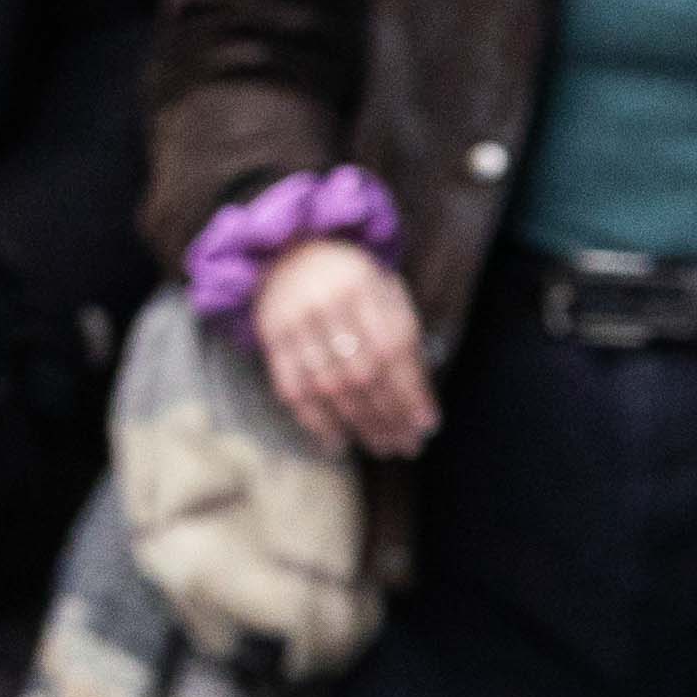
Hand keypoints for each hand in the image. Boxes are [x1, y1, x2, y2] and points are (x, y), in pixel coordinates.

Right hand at [248, 235, 437, 455]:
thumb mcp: (382, 288)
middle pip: (361, 372)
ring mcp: (293, 322)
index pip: (391, 348)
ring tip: (381, 446)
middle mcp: (326, 303)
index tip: (426, 424)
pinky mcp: (270, 338)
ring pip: (328, 385)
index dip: (410, 390)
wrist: (285, 250)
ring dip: (358, 424)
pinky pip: (291, 387)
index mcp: (362, 286)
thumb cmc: (348, 278)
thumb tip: (419, 397)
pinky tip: (337, 441)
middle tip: (405, 445)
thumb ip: (400, 332)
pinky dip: (314, 420)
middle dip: (388, 415)